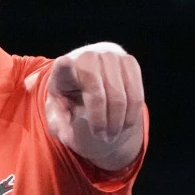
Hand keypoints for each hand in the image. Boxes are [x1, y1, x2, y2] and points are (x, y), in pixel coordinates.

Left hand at [45, 42, 144, 170]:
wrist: (90, 75)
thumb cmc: (70, 97)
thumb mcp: (58, 111)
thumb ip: (59, 124)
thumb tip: (67, 137)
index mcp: (62, 69)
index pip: (63, 66)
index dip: (65, 65)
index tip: (65, 63)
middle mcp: (87, 57)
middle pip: (97, 94)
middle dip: (101, 122)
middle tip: (102, 137)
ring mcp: (109, 56)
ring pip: (120, 96)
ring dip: (118, 122)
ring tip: (112, 135)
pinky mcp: (128, 61)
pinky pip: (136, 93)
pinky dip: (132, 113)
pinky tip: (125, 124)